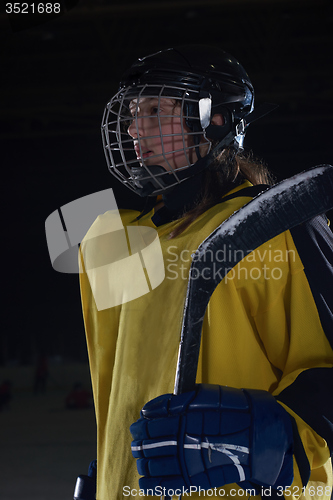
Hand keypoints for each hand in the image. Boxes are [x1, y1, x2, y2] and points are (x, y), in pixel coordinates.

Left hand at [130, 384, 292, 493]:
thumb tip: (149, 409)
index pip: (150, 423)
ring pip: (153, 463)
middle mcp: (182, 439)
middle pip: (148, 443)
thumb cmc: (231, 410)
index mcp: (182, 417)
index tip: (138, 426)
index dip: (141, 426)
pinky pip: (168, 484)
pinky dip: (153, 484)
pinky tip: (145, 482)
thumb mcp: (203, 396)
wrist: (258, 433)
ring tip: (141, 458)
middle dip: (139, 443)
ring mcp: (188, 459)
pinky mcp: (196, 478)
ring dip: (143, 461)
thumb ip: (175, 402)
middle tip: (137, 442)